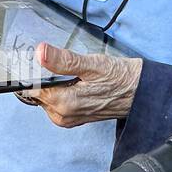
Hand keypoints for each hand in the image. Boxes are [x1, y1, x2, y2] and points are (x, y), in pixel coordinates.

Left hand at [21, 43, 143, 127]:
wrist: (139, 92)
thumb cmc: (120, 78)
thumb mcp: (92, 64)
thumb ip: (64, 60)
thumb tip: (41, 52)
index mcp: (64, 103)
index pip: (32, 88)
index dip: (34, 72)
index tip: (42, 61)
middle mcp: (62, 115)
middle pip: (38, 93)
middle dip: (45, 77)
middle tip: (63, 66)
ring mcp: (67, 118)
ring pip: (46, 97)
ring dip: (54, 84)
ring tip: (73, 74)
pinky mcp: (72, 118)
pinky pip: (56, 103)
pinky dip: (61, 91)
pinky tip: (74, 83)